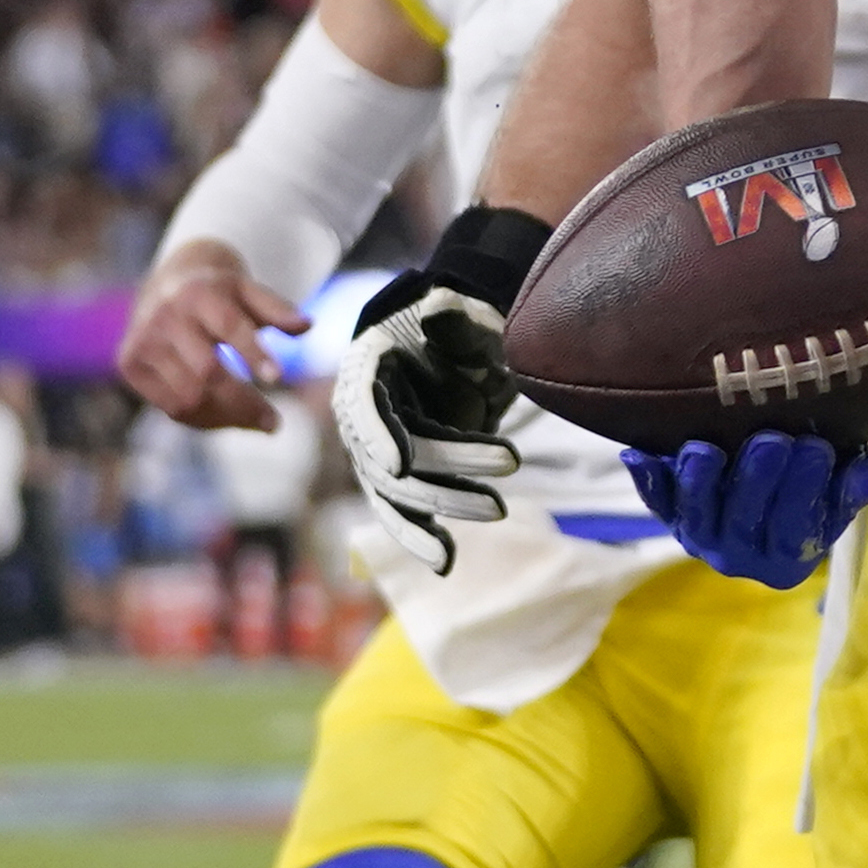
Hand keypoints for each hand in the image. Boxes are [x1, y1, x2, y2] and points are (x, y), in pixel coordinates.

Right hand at [119, 241, 310, 430]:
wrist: (167, 284)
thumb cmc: (220, 293)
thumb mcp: (250, 290)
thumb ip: (278, 309)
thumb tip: (307, 326)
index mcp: (200, 294)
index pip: (229, 326)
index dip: (253, 353)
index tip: (278, 378)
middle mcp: (166, 318)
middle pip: (207, 372)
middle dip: (244, 402)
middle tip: (275, 423)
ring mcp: (144, 343)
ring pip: (188, 397)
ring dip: (226, 418)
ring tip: (257, 422)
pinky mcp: (130, 364)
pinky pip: (170, 406)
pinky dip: (202, 420)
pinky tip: (227, 419)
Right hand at [330, 204, 545, 575]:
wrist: (466, 343)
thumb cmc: (460, 324)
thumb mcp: (462, 315)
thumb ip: (452, 317)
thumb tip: (439, 305)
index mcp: (367, 372)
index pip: (366, 407)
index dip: (381, 434)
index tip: (400, 461)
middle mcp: (367, 417)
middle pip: (394, 457)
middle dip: (445, 474)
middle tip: (502, 477)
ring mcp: (385, 450)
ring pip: (402, 491)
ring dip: (445, 506)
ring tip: (494, 510)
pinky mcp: (409, 473)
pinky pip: (408, 510)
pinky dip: (425, 536)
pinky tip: (445, 562)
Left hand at [622, 432, 867, 591]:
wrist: (775, 485)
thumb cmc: (817, 487)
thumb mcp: (840, 494)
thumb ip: (851, 487)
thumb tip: (858, 475)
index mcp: (787, 560)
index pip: (793, 534)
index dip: (803, 494)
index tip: (817, 449)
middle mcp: (739, 557)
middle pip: (743, 524)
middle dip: (757, 481)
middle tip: (772, 440)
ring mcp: (701, 536)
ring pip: (695, 517)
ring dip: (698, 483)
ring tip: (706, 448)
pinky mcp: (672, 515)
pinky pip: (656, 503)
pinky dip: (648, 480)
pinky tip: (640, 455)